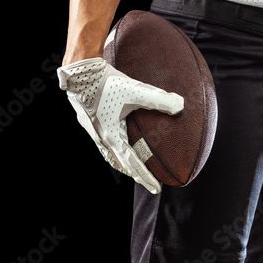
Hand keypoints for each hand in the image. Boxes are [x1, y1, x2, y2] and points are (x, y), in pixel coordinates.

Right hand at [57, 57, 183, 192]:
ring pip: (110, 156)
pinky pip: (104, 145)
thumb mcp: (136, 90)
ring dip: (123, 164)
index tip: (156, 188)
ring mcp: (94, 132)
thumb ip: (159, 98)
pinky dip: (114, 151)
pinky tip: (118, 141)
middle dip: (135, 174)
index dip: (145, 177)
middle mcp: (101, 138)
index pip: (132, 163)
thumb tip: (180, 105)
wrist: (81, 73)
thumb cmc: (108, 83)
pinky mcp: (90, 123)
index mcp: (112, 136)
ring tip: (133, 168)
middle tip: (147, 181)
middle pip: (120, 164)